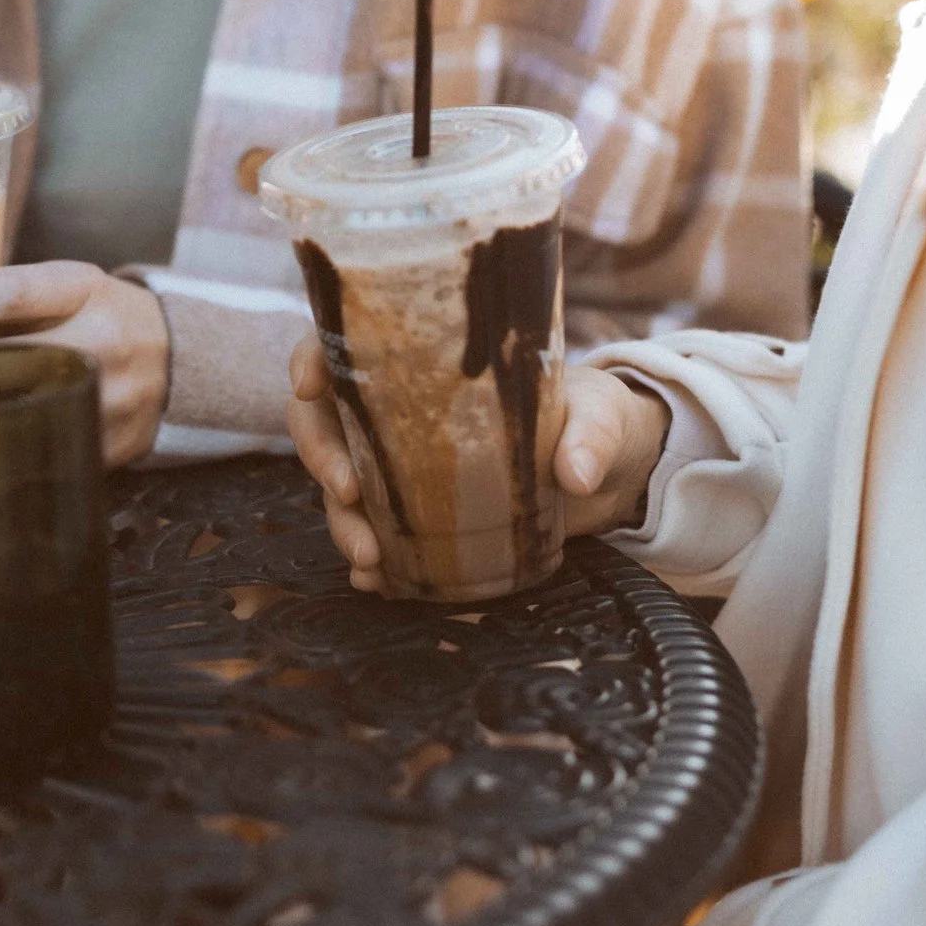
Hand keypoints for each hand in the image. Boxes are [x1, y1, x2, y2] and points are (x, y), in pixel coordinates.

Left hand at [0, 262, 169, 468]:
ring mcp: (111, 400)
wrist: (186, 359)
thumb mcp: (62, 290)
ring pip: (22, 417)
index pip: (5, 294)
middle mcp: (102, 341)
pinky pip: (44, 454)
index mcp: (83, 289)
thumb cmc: (100, 315)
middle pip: (8, 361)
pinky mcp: (112, 447)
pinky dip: (0, 459)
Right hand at [288, 343, 671, 593]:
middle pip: (324, 422)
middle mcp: (401, 414)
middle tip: (348, 491)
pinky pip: (376, 536)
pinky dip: (369, 562)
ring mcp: (405, 469)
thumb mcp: (600, 415)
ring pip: (343, 488)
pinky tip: (376, 581)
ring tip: (370, 557)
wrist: (613, 471)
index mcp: (428, 364)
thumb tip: (576, 474)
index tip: (312, 384)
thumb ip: (590, 435)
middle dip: (320, 455)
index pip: (346, 345)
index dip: (314, 357)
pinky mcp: (422, 518)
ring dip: (343, 522)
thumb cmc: (596, 418)